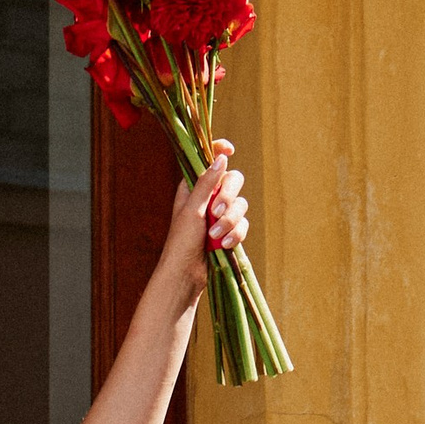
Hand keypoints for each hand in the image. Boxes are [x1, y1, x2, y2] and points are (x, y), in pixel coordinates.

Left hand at [161, 144, 245, 305]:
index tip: (230, 150)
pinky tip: (224, 245)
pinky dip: (235, 234)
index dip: (219, 152)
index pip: (210, 162)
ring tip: (216, 236)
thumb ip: (207, 183)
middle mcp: (209, 198)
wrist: (186, 273)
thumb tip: (221, 157)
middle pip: (233, 181)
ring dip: (230, 221)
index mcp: (194, 187)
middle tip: (216, 211)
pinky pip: (243, 225)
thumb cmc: (181, 241)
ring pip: (241, 205)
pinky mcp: (229, 231)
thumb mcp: (192, 209)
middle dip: (228, 197)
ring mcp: (220, 214)